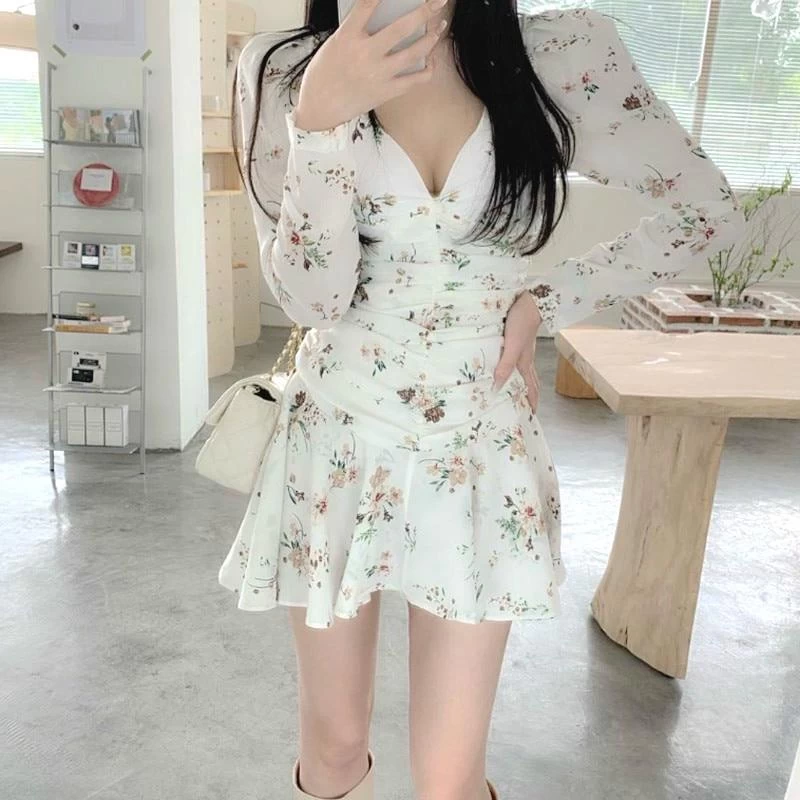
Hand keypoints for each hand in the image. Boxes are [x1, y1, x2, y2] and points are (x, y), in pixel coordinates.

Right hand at [294, 0, 448, 131]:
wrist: (319, 107)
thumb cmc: (325, 73)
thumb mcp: (334, 45)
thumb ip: (357, 31)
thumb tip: (386, 20)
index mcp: (347, 37)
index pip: (366, 5)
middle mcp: (364, 54)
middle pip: (400, 28)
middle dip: (423, 12)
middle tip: (438, 1)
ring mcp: (377, 74)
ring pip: (412, 53)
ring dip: (431, 39)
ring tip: (439, 28)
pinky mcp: (385, 92)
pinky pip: (413, 80)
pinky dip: (426, 70)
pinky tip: (431, 62)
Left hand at [494, 292, 542, 411]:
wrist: (530, 301)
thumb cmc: (522, 323)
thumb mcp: (512, 347)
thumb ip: (505, 366)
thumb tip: (497, 387)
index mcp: (525, 364)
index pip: (532, 388)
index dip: (532, 402)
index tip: (531, 415)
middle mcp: (525, 359)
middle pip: (530, 382)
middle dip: (528, 396)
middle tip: (524, 407)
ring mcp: (523, 350)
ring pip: (523, 371)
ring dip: (521, 382)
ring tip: (513, 390)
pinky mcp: (518, 340)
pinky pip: (515, 358)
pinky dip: (511, 366)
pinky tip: (504, 364)